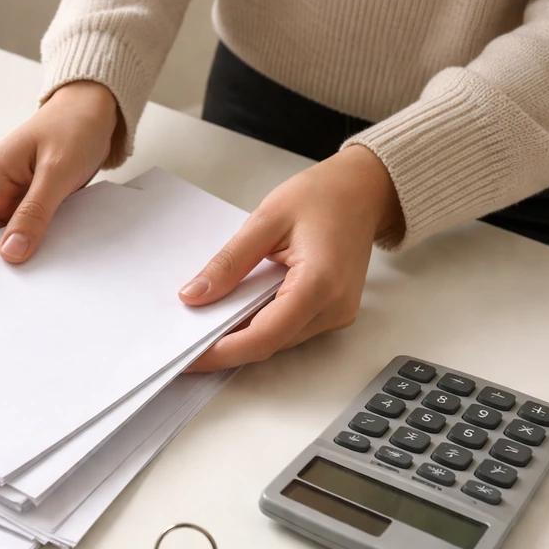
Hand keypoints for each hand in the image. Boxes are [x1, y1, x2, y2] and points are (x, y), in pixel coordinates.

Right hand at [0, 80, 119, 261]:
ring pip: (4, 242)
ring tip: (37, 278)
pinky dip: (34, 247)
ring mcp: (10, 199)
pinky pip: (24, 234)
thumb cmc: (73, 128)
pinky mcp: (28, 205)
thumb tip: (10, 252)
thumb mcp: (56, 171)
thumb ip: (33, 212)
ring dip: (19, 257)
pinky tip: (47, 259)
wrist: (93, 110)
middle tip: (21, 291)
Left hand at [181, 145, 404, 371]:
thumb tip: (195, 296)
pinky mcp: (333, 312)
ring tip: (202, 326)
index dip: (221, 352)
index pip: (262, 336)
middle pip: (269, 344)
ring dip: (240, 337)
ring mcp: (337, 314)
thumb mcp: (265, 219)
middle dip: (224, 348)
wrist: (364, 190)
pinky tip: (234, 314)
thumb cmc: (324, 196)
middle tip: (184, 342)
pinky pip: (288, 329)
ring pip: (277, 341)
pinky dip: (258, 325)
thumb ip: (229, 262)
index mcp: (319, 283)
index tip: (189, 358)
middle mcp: (334, 308)